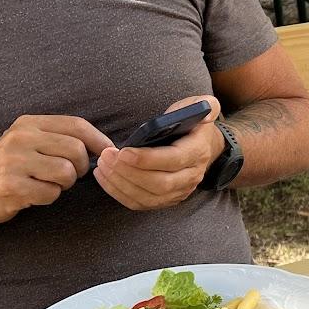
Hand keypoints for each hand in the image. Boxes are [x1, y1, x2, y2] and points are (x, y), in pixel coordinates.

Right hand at [0, 115, 111, 228]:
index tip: (109, 151)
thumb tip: (103, 146)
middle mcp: (21, 138)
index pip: (76, 125)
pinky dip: (48, 197)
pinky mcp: (12, 186)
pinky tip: (32, 194)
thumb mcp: (25, 141)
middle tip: (68, 176)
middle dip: (80, 167)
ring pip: (66, 172)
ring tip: (47, 184)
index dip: (99, 139)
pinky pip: (51, 193)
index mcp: (28, 123)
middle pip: (76, 150)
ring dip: (64, 184)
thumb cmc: (5, 168)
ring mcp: (14, 162)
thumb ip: (56, 138)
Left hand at [93, 96, 222, 211]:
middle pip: (159, 183)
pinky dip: (119, 193)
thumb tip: (205, 109)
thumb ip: (206, 104)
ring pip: (148, 197)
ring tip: (102, 166)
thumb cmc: (193, 125)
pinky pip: (140, 204)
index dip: (147, 159)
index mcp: (198, 152)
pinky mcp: (166, 200)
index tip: (123, 151)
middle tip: (107, 157)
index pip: (174, 160)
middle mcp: (191, 176)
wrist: (202, 148)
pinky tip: (105, 177)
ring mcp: (179, 192)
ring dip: (120, 183)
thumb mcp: (203, 108)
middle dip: (129, 172)